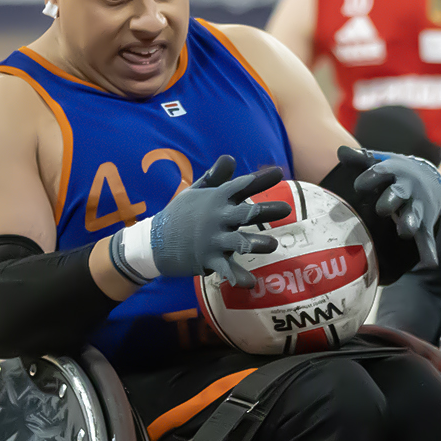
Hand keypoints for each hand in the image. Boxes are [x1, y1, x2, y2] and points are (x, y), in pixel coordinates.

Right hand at [111, 155, 289, 287]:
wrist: (154, 242)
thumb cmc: (180, 214)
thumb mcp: (195, 192)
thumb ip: (216, 177)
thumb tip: (230, 157)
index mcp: (215, 199)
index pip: (240, 186)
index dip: (259, 179)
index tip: (278, 172)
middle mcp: (215, 218)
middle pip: (244, 213)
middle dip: (265, 210)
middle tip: (286, 209)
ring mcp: (212, 240)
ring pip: (237, 242)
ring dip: (255, 243)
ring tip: (273, 245)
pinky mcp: (207, 259)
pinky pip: (225, 269)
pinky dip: (237, 276)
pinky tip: (251, 282)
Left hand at [337, 146, 440, 266]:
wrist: (430, 176)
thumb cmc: (396, 171)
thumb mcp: (381, 160)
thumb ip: (360, 158)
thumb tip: (339, 152)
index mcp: (393, 171)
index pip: (380, 172)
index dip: (369, 179)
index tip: (358, 187)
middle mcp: (406, 188)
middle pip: (398, 193)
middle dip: (391, 201)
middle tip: (381, 210)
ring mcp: (416, 206)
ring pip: (414, 214)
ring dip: (410, 223)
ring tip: (404, 232)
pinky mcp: (424, 222)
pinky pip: (426, 237)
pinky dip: (428, 250)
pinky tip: (430, 262)